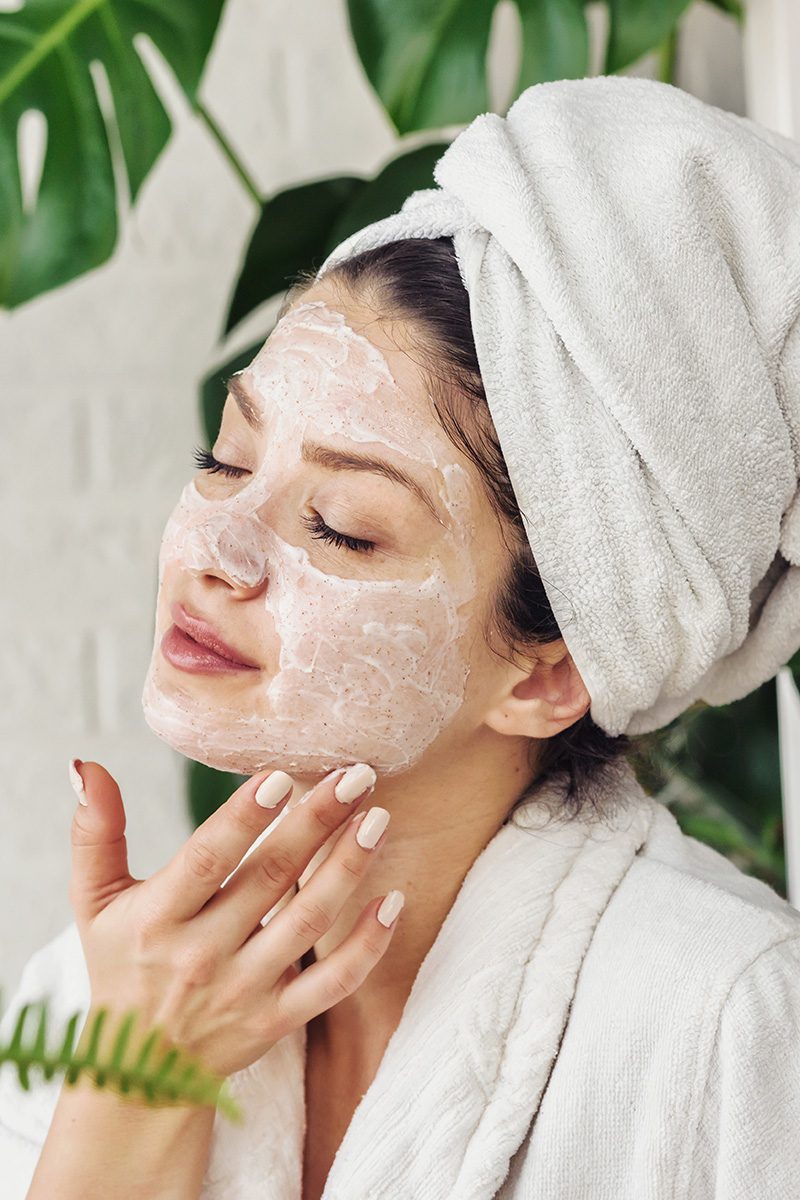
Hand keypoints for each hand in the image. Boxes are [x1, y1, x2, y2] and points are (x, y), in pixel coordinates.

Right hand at [67, 760, 401, 1078]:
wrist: (137, 1072)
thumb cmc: (121, 966)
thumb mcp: (94, 902)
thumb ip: (95, 833)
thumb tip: (88, 765)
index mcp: (157, 919)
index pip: (207, 860)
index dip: (243, 819)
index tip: (280, 776)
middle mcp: (202, 955)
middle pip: (270, 879)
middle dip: (316, 822)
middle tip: (357, 775)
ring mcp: (244, 991)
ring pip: (308, 923)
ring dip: (348, 869)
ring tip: (378, 819)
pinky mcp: (277, 1020)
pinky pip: (333, 984)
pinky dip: (367, 946)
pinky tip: (392, 901)